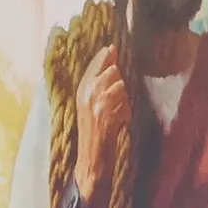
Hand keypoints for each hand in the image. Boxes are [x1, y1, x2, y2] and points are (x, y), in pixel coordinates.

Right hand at [74, 45, 128, 206]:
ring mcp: (97, 105)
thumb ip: (98, 85)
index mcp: (80, 91)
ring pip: (121, 87)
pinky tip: (118, 123)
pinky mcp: (107, 116)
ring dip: (124, 101)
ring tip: (115, 114)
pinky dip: (126, 114)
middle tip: (114, 100)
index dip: (105, 56)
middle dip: (119, 83)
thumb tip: (112, 63)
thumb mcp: (90, 107)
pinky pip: (126, 104)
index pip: (94, 64)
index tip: (112, 48)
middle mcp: (87, 95)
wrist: (91, 159)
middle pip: (112, 72)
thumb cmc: (93, 133)